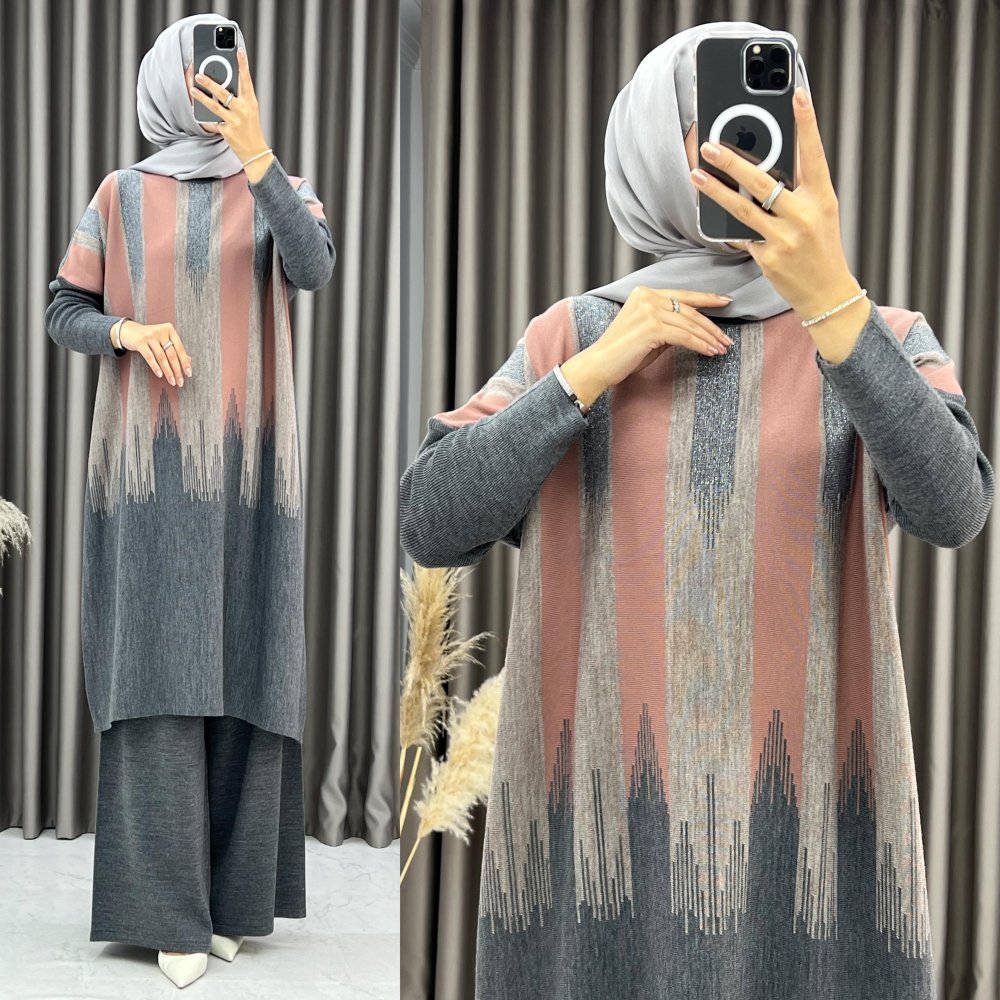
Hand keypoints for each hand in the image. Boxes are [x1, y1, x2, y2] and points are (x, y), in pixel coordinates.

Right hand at [118, 320, 192, 386]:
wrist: (129, 331)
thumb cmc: (150, 337)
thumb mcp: (164, 340)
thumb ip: (176, 349)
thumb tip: (189, 361)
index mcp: (169, 330)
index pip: (180, 348)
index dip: (185, 362)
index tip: (189, 373)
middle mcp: (161, 331)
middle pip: (172, 354)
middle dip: (177, 370)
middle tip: (180, 381)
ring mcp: (150, 336)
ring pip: (162, 357)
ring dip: (168, 371)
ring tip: (172, 381)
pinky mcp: (140, 342)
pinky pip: (150, 357)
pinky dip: (156, 367)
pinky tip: (160, 375)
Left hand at [188, 48, 270, 171]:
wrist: (255, 153)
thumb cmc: (251, 129)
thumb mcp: (251, 111)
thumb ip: (240, 98)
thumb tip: (223, 85)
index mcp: (251, 103)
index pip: (247, 80)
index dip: (243, 64)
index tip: (239, 50)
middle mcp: (244, 111)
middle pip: (224, 93)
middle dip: (210, 83)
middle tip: (198, 74)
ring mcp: (235, 121)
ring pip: (215, 106)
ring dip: (202, 97)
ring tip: (192, 90)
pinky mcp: (227, 132)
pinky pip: (213, 122)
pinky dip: (206, 118)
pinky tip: (198, 113)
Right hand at [560, 287, 734, 405]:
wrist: (599, 365)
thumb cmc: (622, 354)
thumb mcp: (650, 334)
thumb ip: (669, 325)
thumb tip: (694, 328)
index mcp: (645, 293)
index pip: (683, 295)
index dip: (707, 299)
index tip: (726, 301)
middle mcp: (647, 297)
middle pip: (690, 310)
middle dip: (711, 327)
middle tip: (726, 339)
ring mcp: (649, 310)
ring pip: (690, 324)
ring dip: (709, 338)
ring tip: (721, 349)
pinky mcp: (652, 327)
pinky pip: (684, 336)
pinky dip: (700, 345)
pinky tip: (710, 352)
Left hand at [689, 86, 863, 321]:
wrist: (827, 293)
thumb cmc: (820, 247)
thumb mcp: (820, 212)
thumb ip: (798, 189)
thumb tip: (765, 164)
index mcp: (822, 197)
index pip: (813, 153)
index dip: (806, 123)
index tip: (797, 94)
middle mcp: (804, 215)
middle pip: (763, 181)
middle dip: (733, 161)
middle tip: (710, 145)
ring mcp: (785, 238)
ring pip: (742, 209)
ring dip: (715, 190)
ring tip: (696, 175)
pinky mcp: (768, 259)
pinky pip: (740, 236)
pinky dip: (726, 224)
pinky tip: (710, 212)